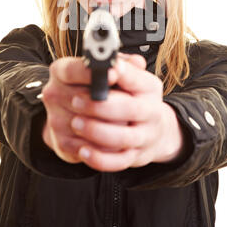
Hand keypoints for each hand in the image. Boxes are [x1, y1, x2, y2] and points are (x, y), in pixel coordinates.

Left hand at [42, 52, 184, 171]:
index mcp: (149, 86)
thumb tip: (111, 64)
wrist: (151, 128)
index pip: (135, 77)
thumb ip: (117, 67)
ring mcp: (146, 136)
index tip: (101, 72)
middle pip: (130, 109)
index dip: (118, 74)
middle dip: (100, 105)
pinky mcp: (135, 157)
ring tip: (75, 123)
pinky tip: (82, 150)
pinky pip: (118, 162)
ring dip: (96, 131)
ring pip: (123, 138)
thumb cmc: (130, 97)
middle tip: (75, 100)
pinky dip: (100, 158)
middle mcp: (152, 111)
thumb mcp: (128, 77)